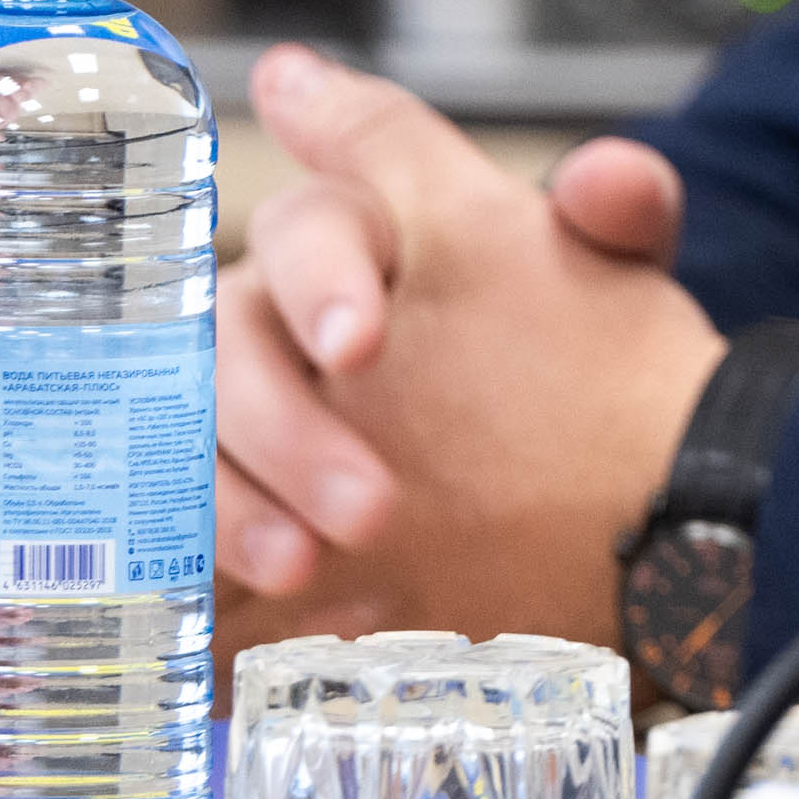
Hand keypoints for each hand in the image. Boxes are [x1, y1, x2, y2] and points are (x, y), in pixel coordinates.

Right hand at [217, 51, 726, 648]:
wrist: (590, 477)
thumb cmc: (576, 352)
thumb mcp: (613, 282)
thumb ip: (622, 213)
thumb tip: (610, 178)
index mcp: (361, 236)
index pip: (315, 219)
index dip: (322, 274)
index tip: (360, 345)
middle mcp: (275, 313)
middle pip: (231, 342)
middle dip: (285, 425)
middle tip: (370, 507)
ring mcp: (230, 411)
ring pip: (183, 442)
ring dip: (233, 507)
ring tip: (302, 569)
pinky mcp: (221, 501)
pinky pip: (176, 533)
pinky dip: (211, 575)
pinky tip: (279, 620)